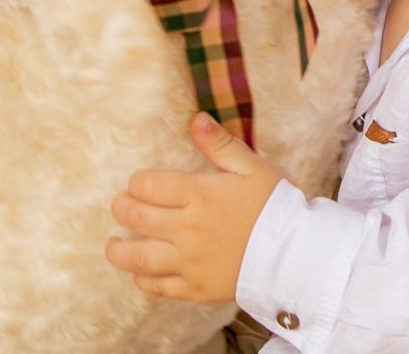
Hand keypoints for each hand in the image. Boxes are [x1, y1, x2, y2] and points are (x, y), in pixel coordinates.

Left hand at [105, 113, 284, 302]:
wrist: (296, 255)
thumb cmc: (276, 206)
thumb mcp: (252, 167)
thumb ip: (220, 145)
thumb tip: (195, 119)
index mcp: (201, 195)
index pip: (150, 185)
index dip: (137, 182)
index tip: (137, 183)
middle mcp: (188, 229)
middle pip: (139, 217)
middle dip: (122, 209)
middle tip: (119, 206)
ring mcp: (190, 262)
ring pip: (140, 257)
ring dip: (119, 250)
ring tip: (112, 245)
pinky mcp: (196, 289)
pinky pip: (160, 287)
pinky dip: (143, 279)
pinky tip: (138, 274)